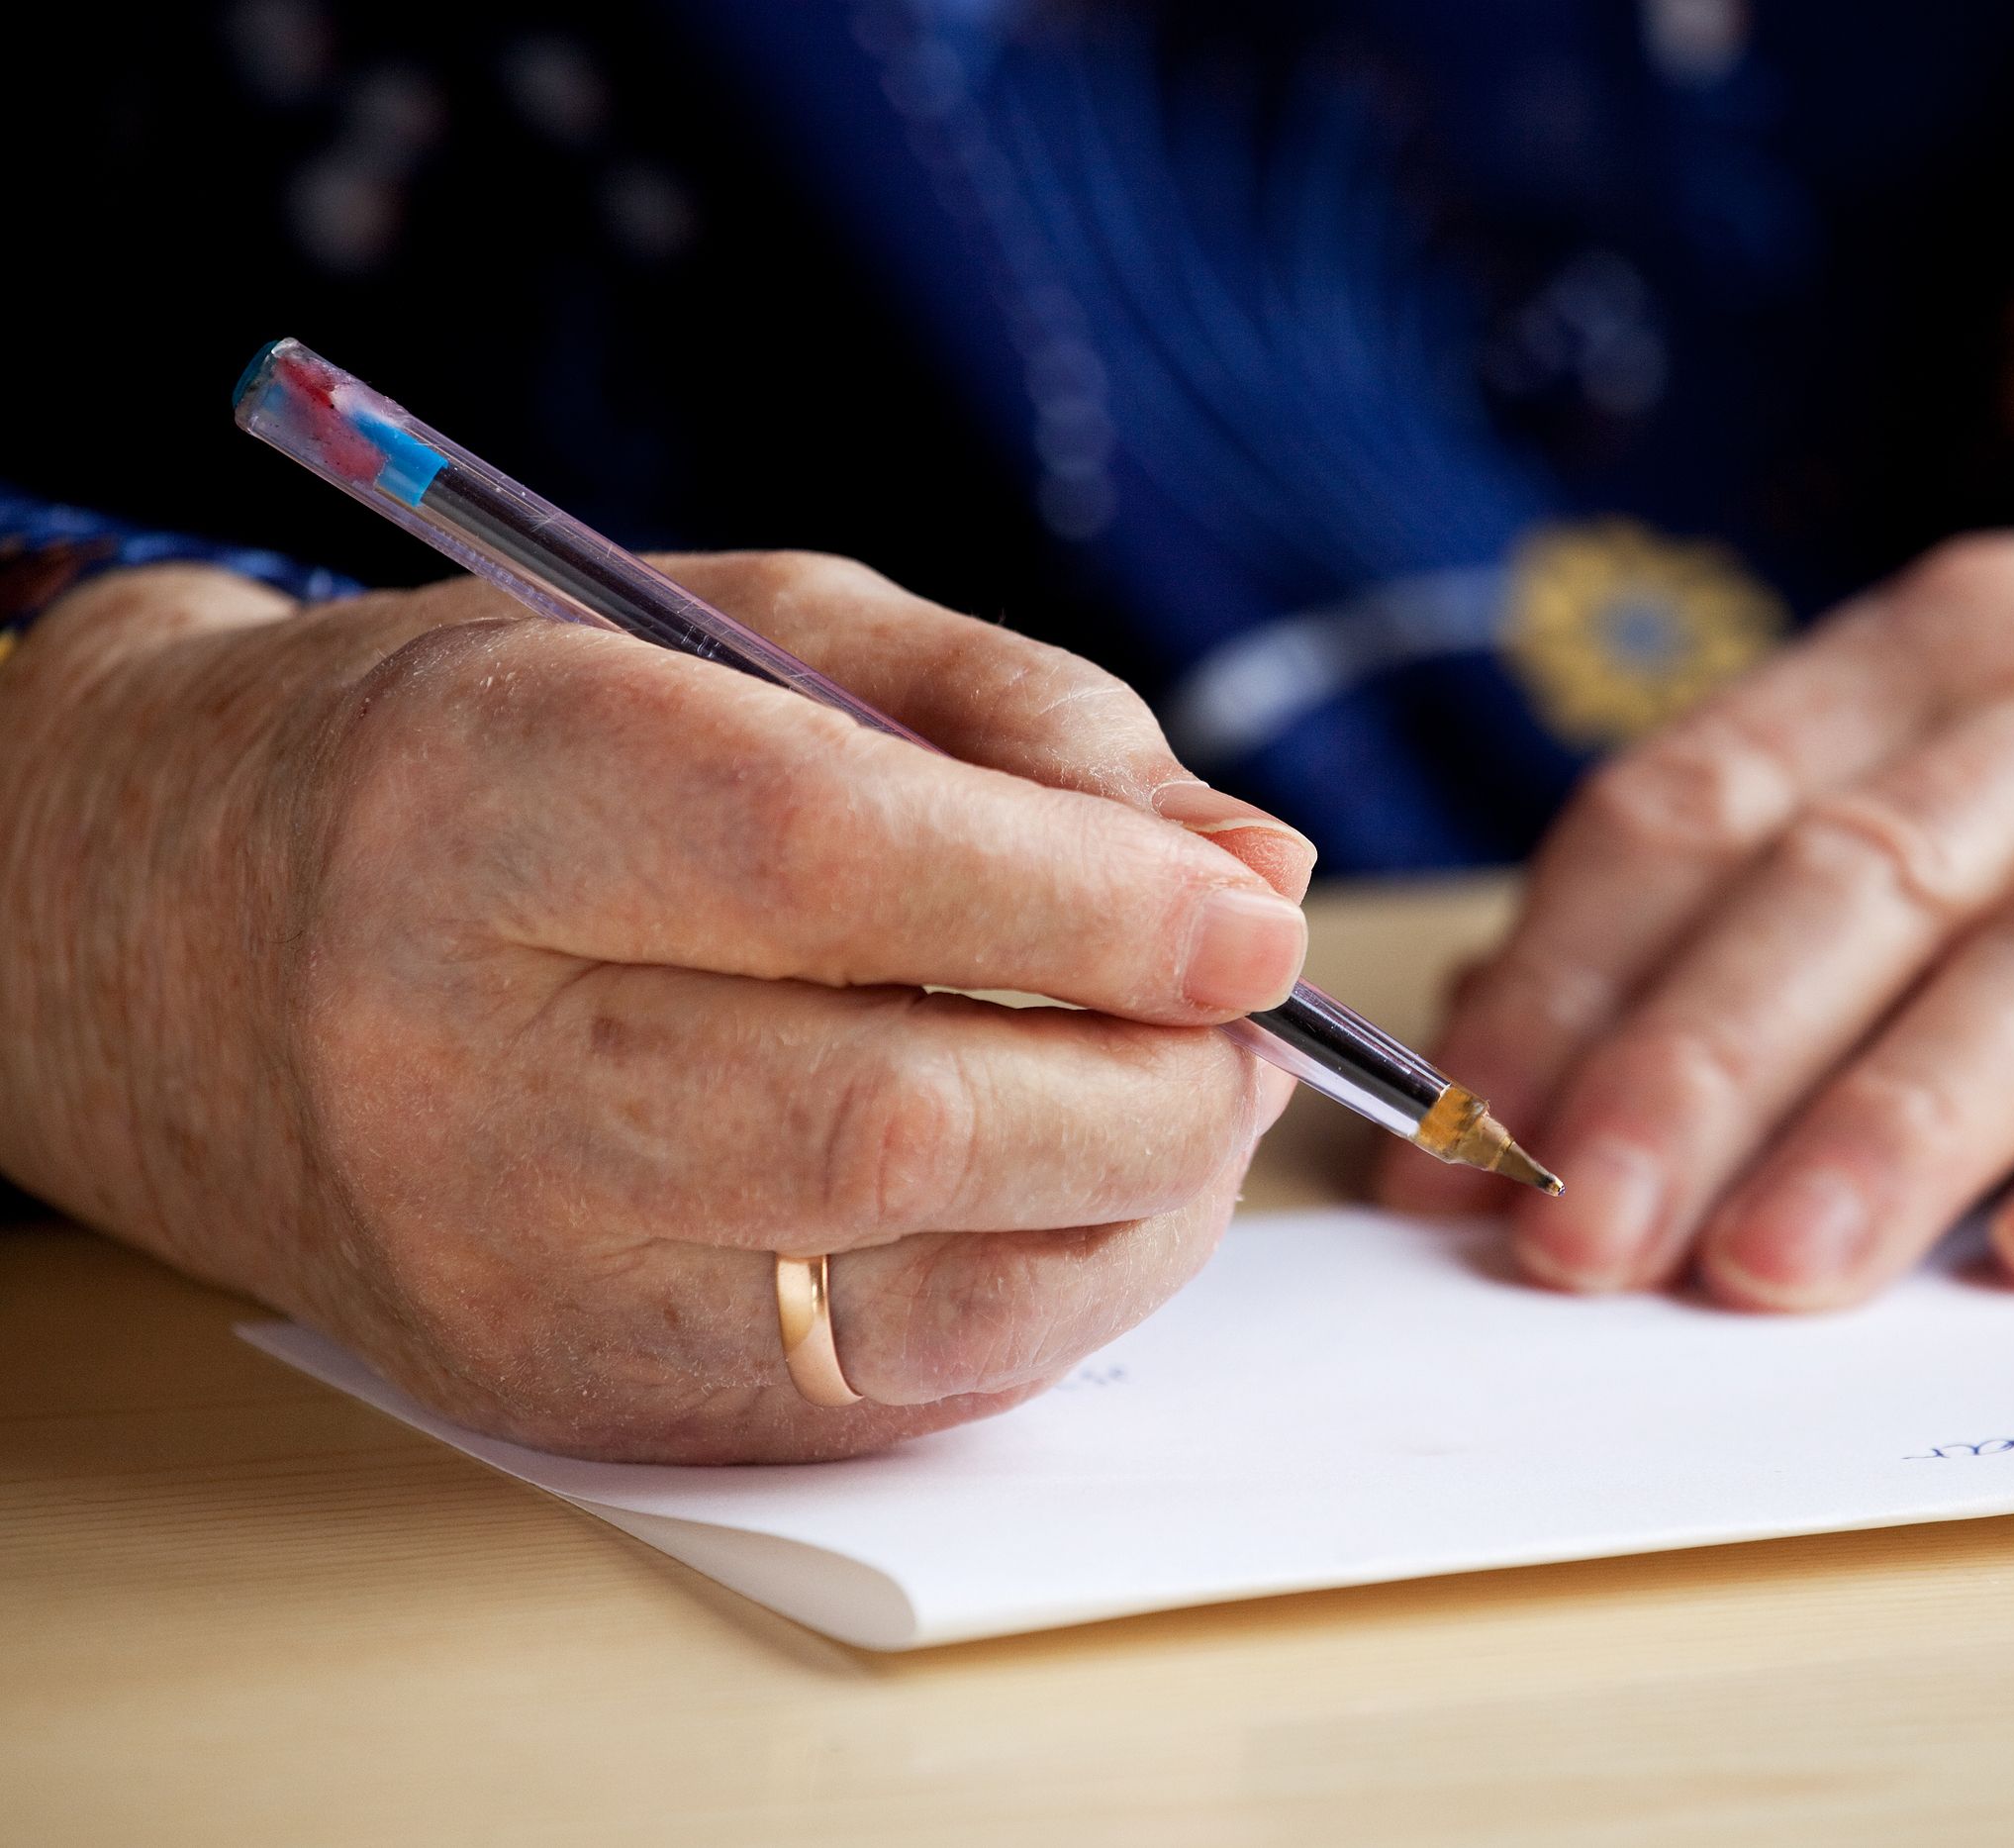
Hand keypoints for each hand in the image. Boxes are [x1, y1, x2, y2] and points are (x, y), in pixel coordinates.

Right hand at [0, 552, 1314, 1460]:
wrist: (178, 942)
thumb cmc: (499, 748)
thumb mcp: (744, 635)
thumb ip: (1017, 720)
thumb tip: (1257, 874)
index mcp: (488, 795)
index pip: (831, 864)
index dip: (1092, 904)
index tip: (1258, 921)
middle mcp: (465, 1056)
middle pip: (890, 1121)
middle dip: (1150, 1089)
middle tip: (1251, 1030)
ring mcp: (505, 1263)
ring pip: (913, 1298)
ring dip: (1134, 1215)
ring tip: (1192, 1108)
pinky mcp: (558, 1393)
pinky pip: (880, 1396)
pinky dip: (1042, 1300)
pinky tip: (1077, 1200)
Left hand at [1383, 451, 2013, 1306]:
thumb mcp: (1986, 720)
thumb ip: (1773, 861)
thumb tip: (1521, 1036)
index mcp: (1938, 661)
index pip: (1695, 809)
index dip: (1557, 982)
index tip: (1446, 1143)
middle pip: (1849, 885)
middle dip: (1688, 1067)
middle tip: (1568, 1238)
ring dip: (1895, 1117)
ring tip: (1768, 1268)